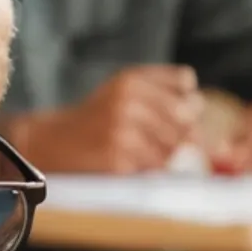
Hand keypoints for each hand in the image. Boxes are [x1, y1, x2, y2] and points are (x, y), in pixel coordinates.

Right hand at [9, 65, 202, 173]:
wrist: (49, 143)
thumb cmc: (95, 119)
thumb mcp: (124, 91)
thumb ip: (165, 93)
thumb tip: (202, 114)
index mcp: (131, 80)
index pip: (187, 86)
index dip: (187, 103)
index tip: (176, 114)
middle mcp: (128, 101)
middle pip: (186, 120)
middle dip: (179, 134)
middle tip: (151, 138)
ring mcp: (123, 131)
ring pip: (173, 148)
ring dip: (162, 154)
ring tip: (133, 150)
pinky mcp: (118, 160)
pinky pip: (155, 169)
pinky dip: (147, 170)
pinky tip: (125, 162)